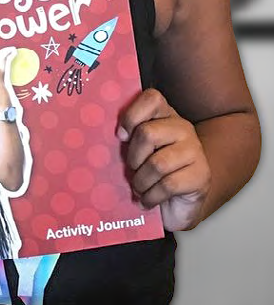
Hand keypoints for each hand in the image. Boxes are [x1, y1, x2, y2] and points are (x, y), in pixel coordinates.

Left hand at [118, 88, 211, 231]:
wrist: (177, 206)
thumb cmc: (151, 176)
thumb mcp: (136, 153)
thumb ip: (126, 139)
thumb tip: (102, 138)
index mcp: (165, 116)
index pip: (151, 99)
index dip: (131, 116)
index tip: (121, 137)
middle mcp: (183, 128)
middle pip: (147, 133)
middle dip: (133, 158)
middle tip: (133, 171)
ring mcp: (195, 151)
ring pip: (157, 164)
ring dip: (141, 182)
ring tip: (139, 189)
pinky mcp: (202, 175)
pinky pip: (168, 185)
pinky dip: (151, 197)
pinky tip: (148, 200)